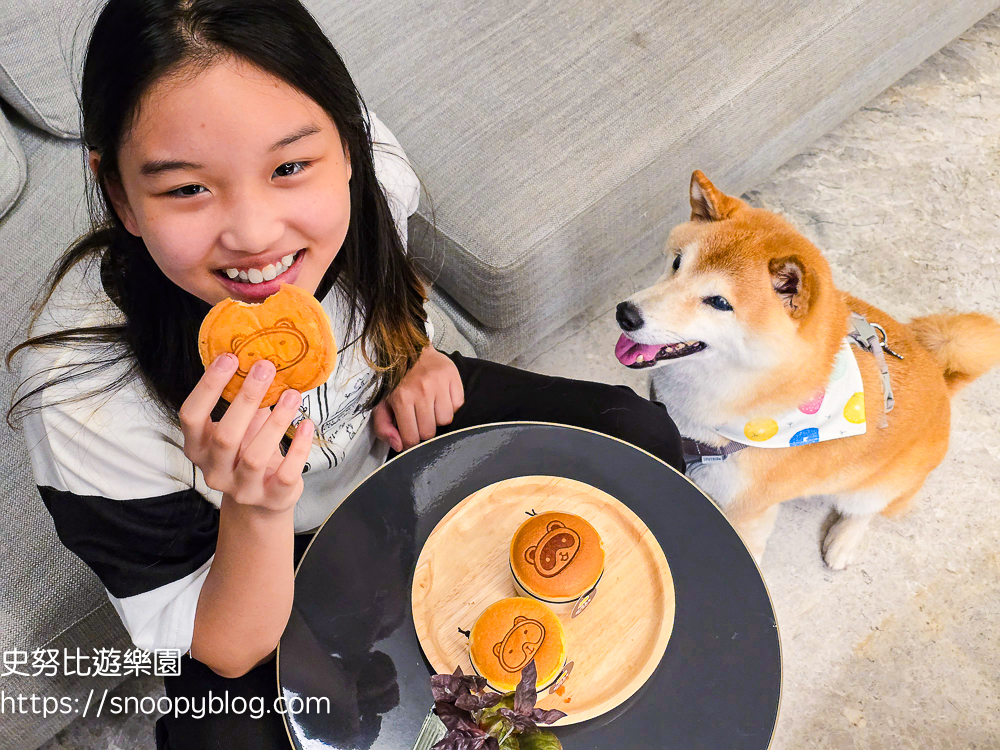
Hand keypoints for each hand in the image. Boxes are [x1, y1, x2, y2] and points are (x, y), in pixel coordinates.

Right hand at [179, 354, 313, 514]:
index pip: (191, 416)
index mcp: (197, 448)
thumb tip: (259, 360)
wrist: (261, 503)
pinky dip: (299, 447)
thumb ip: (242, 402)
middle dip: (246, 399)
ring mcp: (242, 489)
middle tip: (265, 368)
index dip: (208, 386)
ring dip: (276, 421)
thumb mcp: (239, 428)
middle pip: (225, 436)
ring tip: (292, 394)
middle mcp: (214, 471)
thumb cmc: (247, 453)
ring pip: (255, 456)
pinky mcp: (271, 499)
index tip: (229, 358)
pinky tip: (307, 424)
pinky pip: (286, 473)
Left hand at [372, 346, 463, 451]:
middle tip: (419, 418)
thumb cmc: (394, 380)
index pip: (412, 438)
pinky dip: (450, 405)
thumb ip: (383, 428)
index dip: (410, 441)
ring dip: (438, 418)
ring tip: (430, 407)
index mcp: (401, 398)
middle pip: (430, 431)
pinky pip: (458, 405)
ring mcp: (439, 383)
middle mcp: (422, 391)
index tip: (409, 434)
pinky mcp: (453, 377)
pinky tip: (440, 397)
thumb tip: (400, 446)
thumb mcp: (380, 403)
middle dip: (424, 430)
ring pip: (446, 420)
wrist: (409, 349)